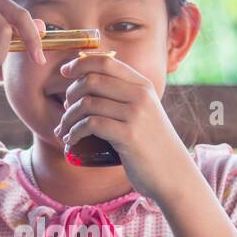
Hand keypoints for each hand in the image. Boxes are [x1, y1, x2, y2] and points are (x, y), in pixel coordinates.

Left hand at [54, 54, 195, 201]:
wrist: (172, 174)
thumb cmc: (151, 145)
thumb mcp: (144, 112)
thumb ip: (124, 96)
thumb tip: (86, 83)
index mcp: (143, 85)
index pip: (106, 62)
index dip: (80, 63)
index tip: (65, 72)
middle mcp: (140, 95)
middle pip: (92, 80)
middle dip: (70, 93)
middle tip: (65, 109)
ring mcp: (136, 115)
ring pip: (87, 103)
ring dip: (67, 117)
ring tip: (63, 130)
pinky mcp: (129, 136)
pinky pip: (91, 125)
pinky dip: (74, 132)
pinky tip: (70, 141)